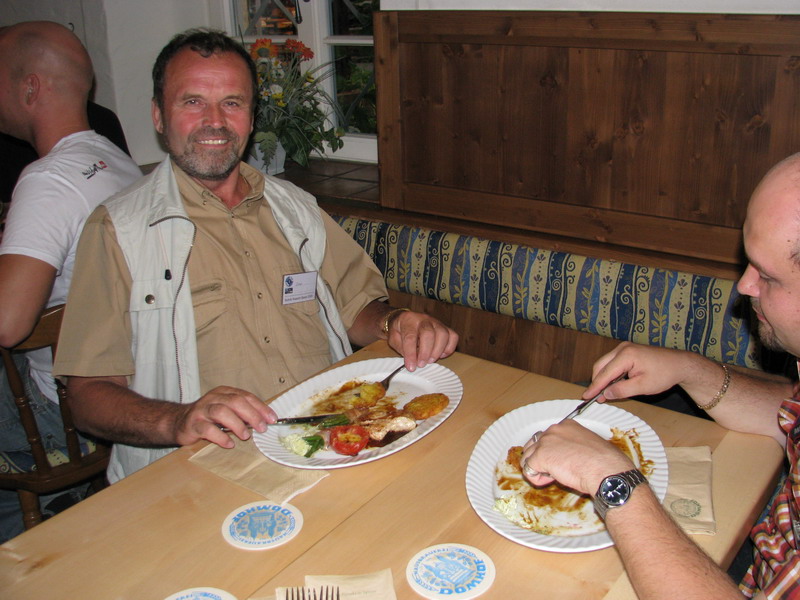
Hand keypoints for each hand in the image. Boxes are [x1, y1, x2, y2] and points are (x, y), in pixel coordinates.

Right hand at [172, 386, 276, 447]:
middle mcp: (213, 398)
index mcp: (224, 392)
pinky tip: (229, 443)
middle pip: (235, 402)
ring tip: (245, 436)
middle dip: (251, 415)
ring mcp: (202, 410)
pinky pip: (207, 429)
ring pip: (221, 412)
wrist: (178, 422)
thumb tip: (265, 421)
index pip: (245, 396)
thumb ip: (242, 413)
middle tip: (262, 428)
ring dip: (237, 424)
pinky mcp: (193, 424)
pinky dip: (220, 437)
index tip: (272, 419)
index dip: (260, 407)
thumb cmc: (208, 417)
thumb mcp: (225, 410)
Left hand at [387, 310, 458, 370]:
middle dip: (425, 352)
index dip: (411, 353)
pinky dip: (449, 348)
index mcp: (408, 320)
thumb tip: (413, 361)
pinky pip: (453, 336)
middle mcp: (424, 319)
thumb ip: (401, 348)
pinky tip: (440, 355)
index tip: (411, 367)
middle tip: (421, 364)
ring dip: (437, 351)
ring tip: (430, 361)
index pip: (410, 337)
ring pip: (443, 334)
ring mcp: (436, 322)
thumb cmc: (400, 330)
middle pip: (429, 333)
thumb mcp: (393, 338)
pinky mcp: (445, 327)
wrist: (406, 319)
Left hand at [519, 420, 633, 494]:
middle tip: (555, 471)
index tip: (562, 461)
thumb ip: (576, 447)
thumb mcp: (590, 446)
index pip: (548, 437)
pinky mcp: (540, 456)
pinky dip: (537, 479)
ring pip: (527, 456)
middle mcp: (553, 430)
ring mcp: (545, 442)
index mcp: (567, 425)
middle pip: (534, 444)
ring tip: (553, 476)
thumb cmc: (605, 463)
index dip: (552, 452)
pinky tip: (551, 480)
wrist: (606, 470)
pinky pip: (529, 470)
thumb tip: (573, 457)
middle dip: (540, 459)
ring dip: (537, 469)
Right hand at [581, 341, 697, 402]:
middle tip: (593, 396)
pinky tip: (611, 384)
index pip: (604, 373)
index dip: (594, 387)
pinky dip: (609, 373)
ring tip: (602, 393)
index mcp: (626, 355)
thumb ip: (622, 390)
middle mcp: (622, 348)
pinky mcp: (627, 350)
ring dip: (602, 378)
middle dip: (596, 382)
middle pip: (600, 366)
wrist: (679, 364)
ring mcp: (624, 348)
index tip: (585, 396)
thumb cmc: (664, 374)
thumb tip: (605, 394)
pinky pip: (612, 362)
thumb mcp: (643, 387)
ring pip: (605, 363)